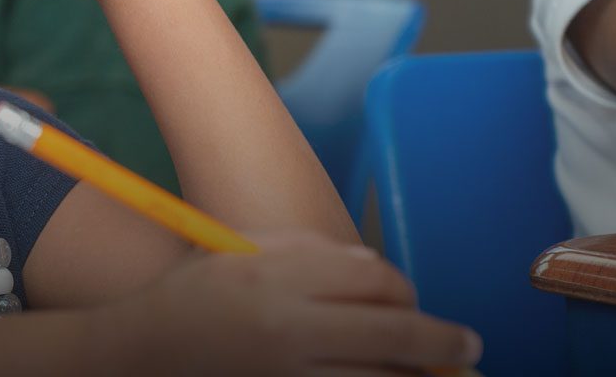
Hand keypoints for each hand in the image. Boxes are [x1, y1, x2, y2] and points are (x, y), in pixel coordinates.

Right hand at [107, 231, 479, 375]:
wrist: (145, 348)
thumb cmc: (200, 291)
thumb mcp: (249, 250)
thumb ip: (315, 254)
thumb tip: (381, 275)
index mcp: (281, 275)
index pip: (376, 280)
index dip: (408, 291)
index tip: (414, 301)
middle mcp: (290, 327)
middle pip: (396, 334)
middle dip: (443, 343)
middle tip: (470, 349)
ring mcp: (289, 373)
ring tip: (440, 374)